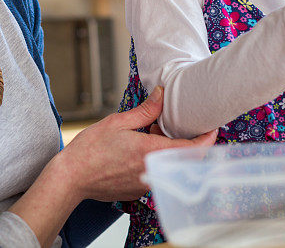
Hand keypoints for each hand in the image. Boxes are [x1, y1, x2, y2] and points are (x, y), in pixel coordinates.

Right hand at [55, 86, 217, 201]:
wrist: (71, 178)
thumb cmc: (90, 151)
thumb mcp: (118, 122)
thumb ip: (145, 110)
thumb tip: (161, 94)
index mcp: (151, 153)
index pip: (193, 149)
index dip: (208, 138)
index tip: (213, 127)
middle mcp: (153, 171)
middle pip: (186, 159)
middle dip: (189, 141)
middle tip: (184, 123)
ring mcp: (147, 183)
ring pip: (172, 166)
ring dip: (172, 149)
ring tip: (156, 131)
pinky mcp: (140, 189)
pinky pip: (159, 172)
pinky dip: (159, 158)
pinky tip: (145, 145)